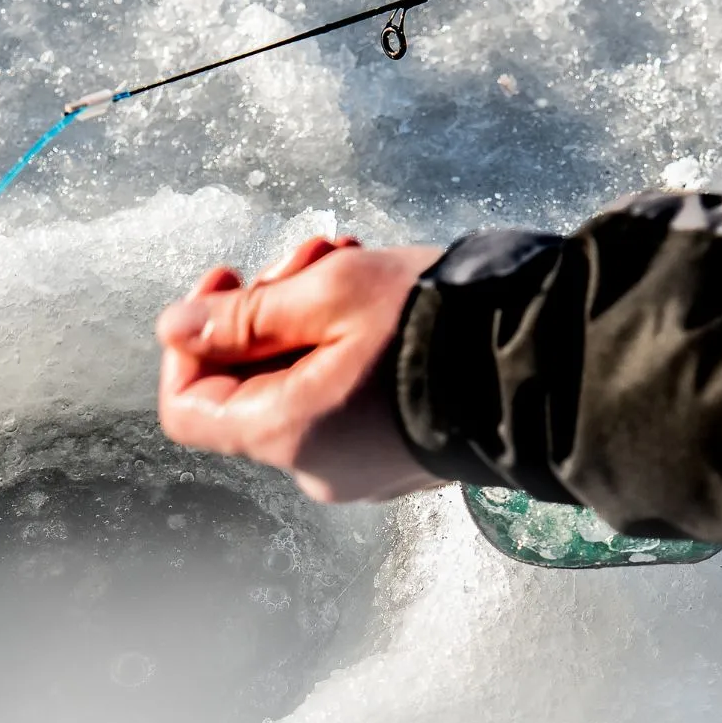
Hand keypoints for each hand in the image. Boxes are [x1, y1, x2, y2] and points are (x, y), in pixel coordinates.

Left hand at [156, 236, 446, 503]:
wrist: (544, 366)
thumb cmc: (439, 328)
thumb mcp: (331, 293)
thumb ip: (244, 315)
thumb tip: (176, 328)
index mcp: (288, 432)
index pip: (187, 408)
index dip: (189, 342)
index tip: (226, 281)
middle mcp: (317, 467)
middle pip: (249, 388)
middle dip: (268, 309)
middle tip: (312, 254)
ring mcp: (361, 468)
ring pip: (301, 386)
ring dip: (312, 319)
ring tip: (353, 262)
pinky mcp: (400, 457)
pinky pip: (347, 403)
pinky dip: (348, 352)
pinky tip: (384, 306)